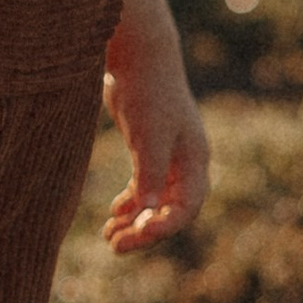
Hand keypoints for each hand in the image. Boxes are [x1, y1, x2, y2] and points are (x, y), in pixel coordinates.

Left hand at [102, 34, 210, 254]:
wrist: (138, 55)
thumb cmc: (147, 93)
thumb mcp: (148, 136)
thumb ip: (149, 174)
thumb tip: (146, 213)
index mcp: (195, 160)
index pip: (186, 209)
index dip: (163, 229)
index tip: (136, 237)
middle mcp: (186, 162)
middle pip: (170, 211)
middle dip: (144, 231)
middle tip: (115, 247)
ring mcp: (168, 156)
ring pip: (155, 201)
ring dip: (134, 221)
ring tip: (108, 237)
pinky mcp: (148, 148)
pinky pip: (144, 187)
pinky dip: (130, 202)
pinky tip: (113, 213)